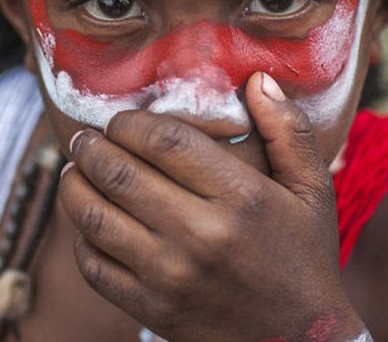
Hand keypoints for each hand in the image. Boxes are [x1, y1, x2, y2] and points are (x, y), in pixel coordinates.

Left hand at [58, 72, 366, 341]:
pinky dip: (81, 237)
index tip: (121, 118)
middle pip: (120, 173)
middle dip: (91, 147)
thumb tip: (258, 79)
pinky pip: (95, 265)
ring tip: (74, 171)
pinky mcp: (151, 308)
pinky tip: (88, 220)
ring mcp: (171, 275)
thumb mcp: (313, 190)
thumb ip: (288, 130)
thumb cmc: (304, 257)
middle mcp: (201, 235)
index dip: (130, 122)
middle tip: (84, 137)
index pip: (164, 142)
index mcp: (241, 198)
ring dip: (74, 186)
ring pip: (96, 216)